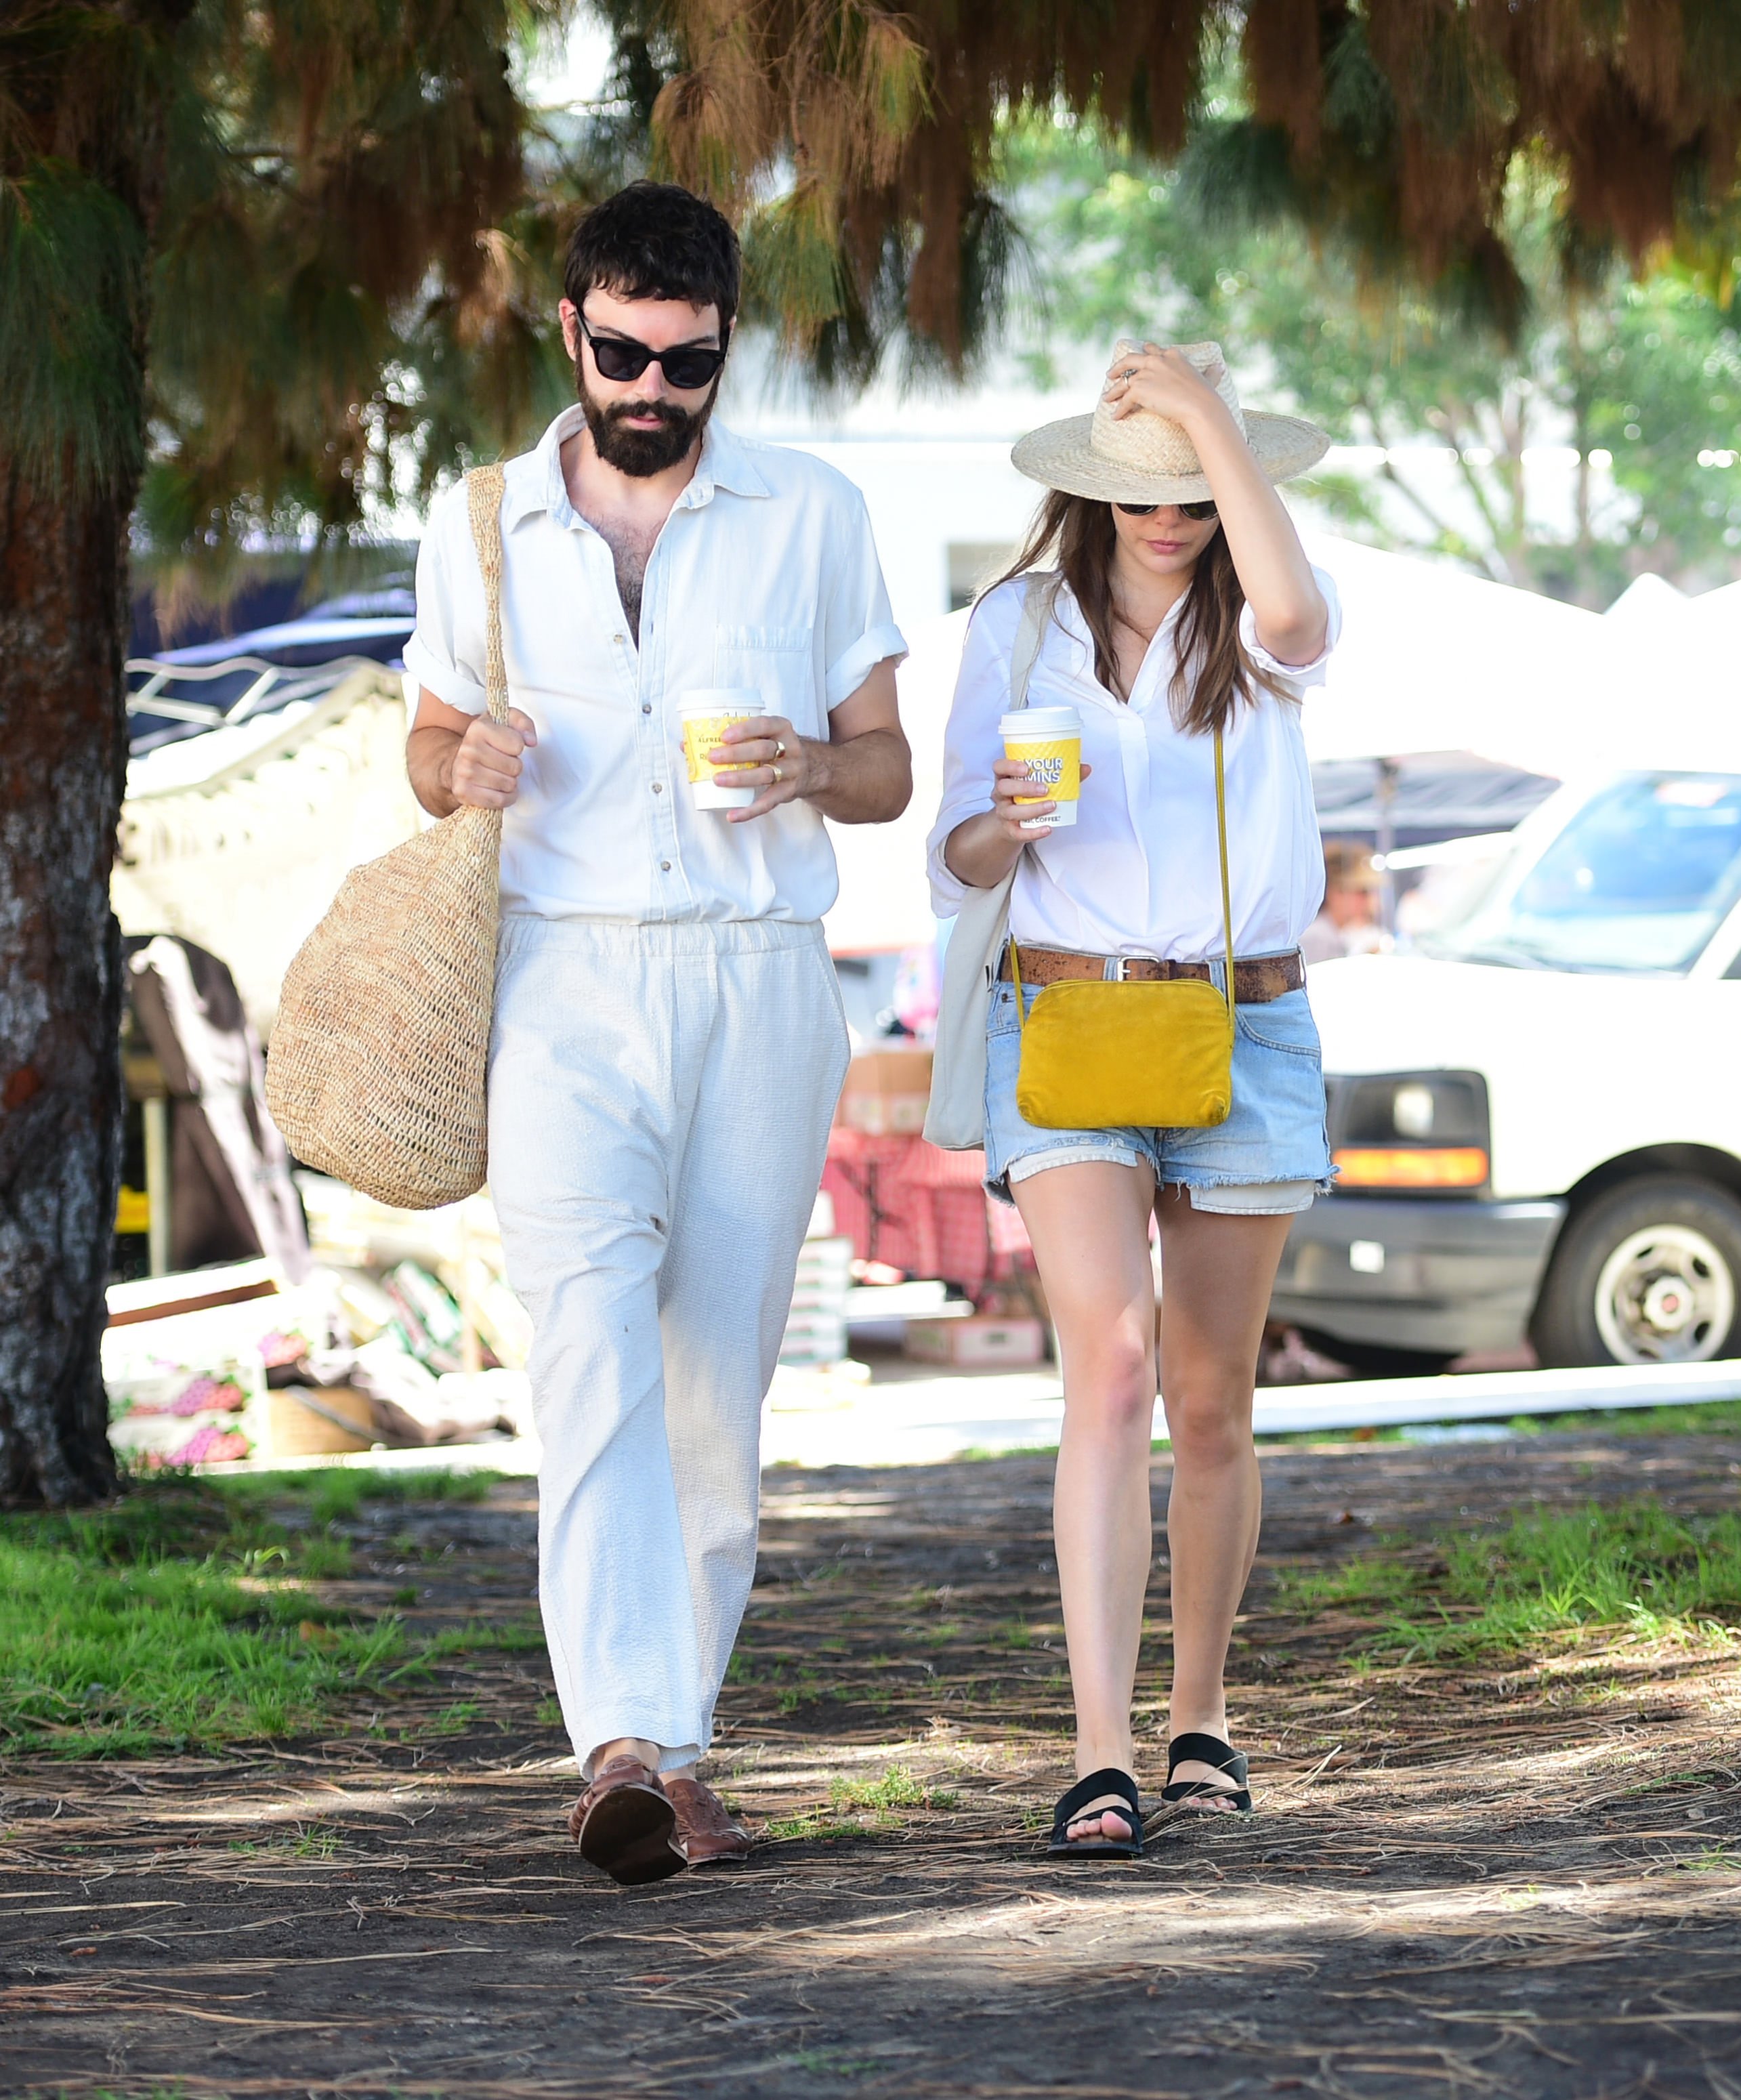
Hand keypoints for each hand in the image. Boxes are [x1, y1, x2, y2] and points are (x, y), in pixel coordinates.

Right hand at [448, 708, 536, 808]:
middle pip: (515, 767)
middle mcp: (468, 749)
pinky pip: (499, 800)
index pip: (517, 744)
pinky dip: (505, 797)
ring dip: (510, 782)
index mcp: (478, 728)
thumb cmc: (487, 742)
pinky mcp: (463, 792)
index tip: (506, 747)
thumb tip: (531, 741)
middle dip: (514, 767)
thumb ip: (523, 723)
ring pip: (509, 784)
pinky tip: (498, 789)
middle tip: (503, 763)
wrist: (457, 762)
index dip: (517, 747)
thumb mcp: (505, 722)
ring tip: (499, 775)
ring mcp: (464, 772)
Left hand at [716, 715, 815, 822]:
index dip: (744, 730)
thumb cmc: (777, 748)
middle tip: (712, 757)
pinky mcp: (788, 792)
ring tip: (717, 780)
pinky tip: (732, 815)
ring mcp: (791, 772)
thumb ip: (737, 737)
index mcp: (782, 729)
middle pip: (763, 750)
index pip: (764, 725)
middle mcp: (790, 749)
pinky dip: (749, 811)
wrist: (810, 768)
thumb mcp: (767, 735)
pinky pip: (768, 803)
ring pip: (765, 775)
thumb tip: (689, 744)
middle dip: (735, 754)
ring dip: (739, 778)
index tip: (723, 736)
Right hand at [989, 754, 1091, 841]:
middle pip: (1004, 788)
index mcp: (1006, 778)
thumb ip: (1061, 775)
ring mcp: (1003, 812)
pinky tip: (1048, 828)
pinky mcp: (1009, 830)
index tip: (1026, 768)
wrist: (1011, 823)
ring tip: (1051, 806)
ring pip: (1011, 811)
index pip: (999, 767)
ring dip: (1032, 809)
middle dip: (1024, 788)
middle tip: (1045, 789)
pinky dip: (1033, 832)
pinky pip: (1018, 832)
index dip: (1009, 766)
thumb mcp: (1036, 784)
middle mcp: (1001, 795)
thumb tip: (1085, 768)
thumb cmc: (1026, 797)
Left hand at [1102, 343, 1230, 428]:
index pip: (1153, 350)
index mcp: (1172, 356)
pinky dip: (1119, 410)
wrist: (1199, 406)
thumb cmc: (1206, 396)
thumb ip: (1212, 372)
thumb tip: (1220, 367)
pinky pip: (1124, 401)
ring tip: (1107, 397)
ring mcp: (1146, 374)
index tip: (1139, 355)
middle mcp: (1157, 360)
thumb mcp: (1209, 379)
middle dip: (1119, 366)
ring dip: (1114, 390)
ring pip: (1123, 382)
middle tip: (1111, 373)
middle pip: (1131, 359)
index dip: (1145, 353)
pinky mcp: (1139, 389)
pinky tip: (1115, 417)